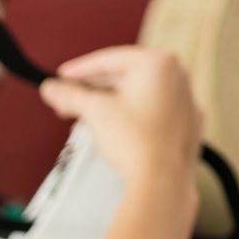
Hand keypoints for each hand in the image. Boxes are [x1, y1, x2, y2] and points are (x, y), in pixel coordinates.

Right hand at [40, 46, 201, 199]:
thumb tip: (53, 90)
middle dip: (94, 89)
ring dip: (111, 102)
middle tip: (71, 99)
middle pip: (125, 76)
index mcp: (158, 64)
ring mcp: (184, 101)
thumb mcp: (95, 112)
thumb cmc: (139, 143)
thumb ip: (71, 96)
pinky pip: (154, 111)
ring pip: (139, 94)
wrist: (161, 178)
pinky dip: (133, 115)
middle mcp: (177, 77)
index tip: (64, 77)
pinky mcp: (185, 124)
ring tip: (89, 115)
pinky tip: (117, 128)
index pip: (109, 60)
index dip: (80, 70)